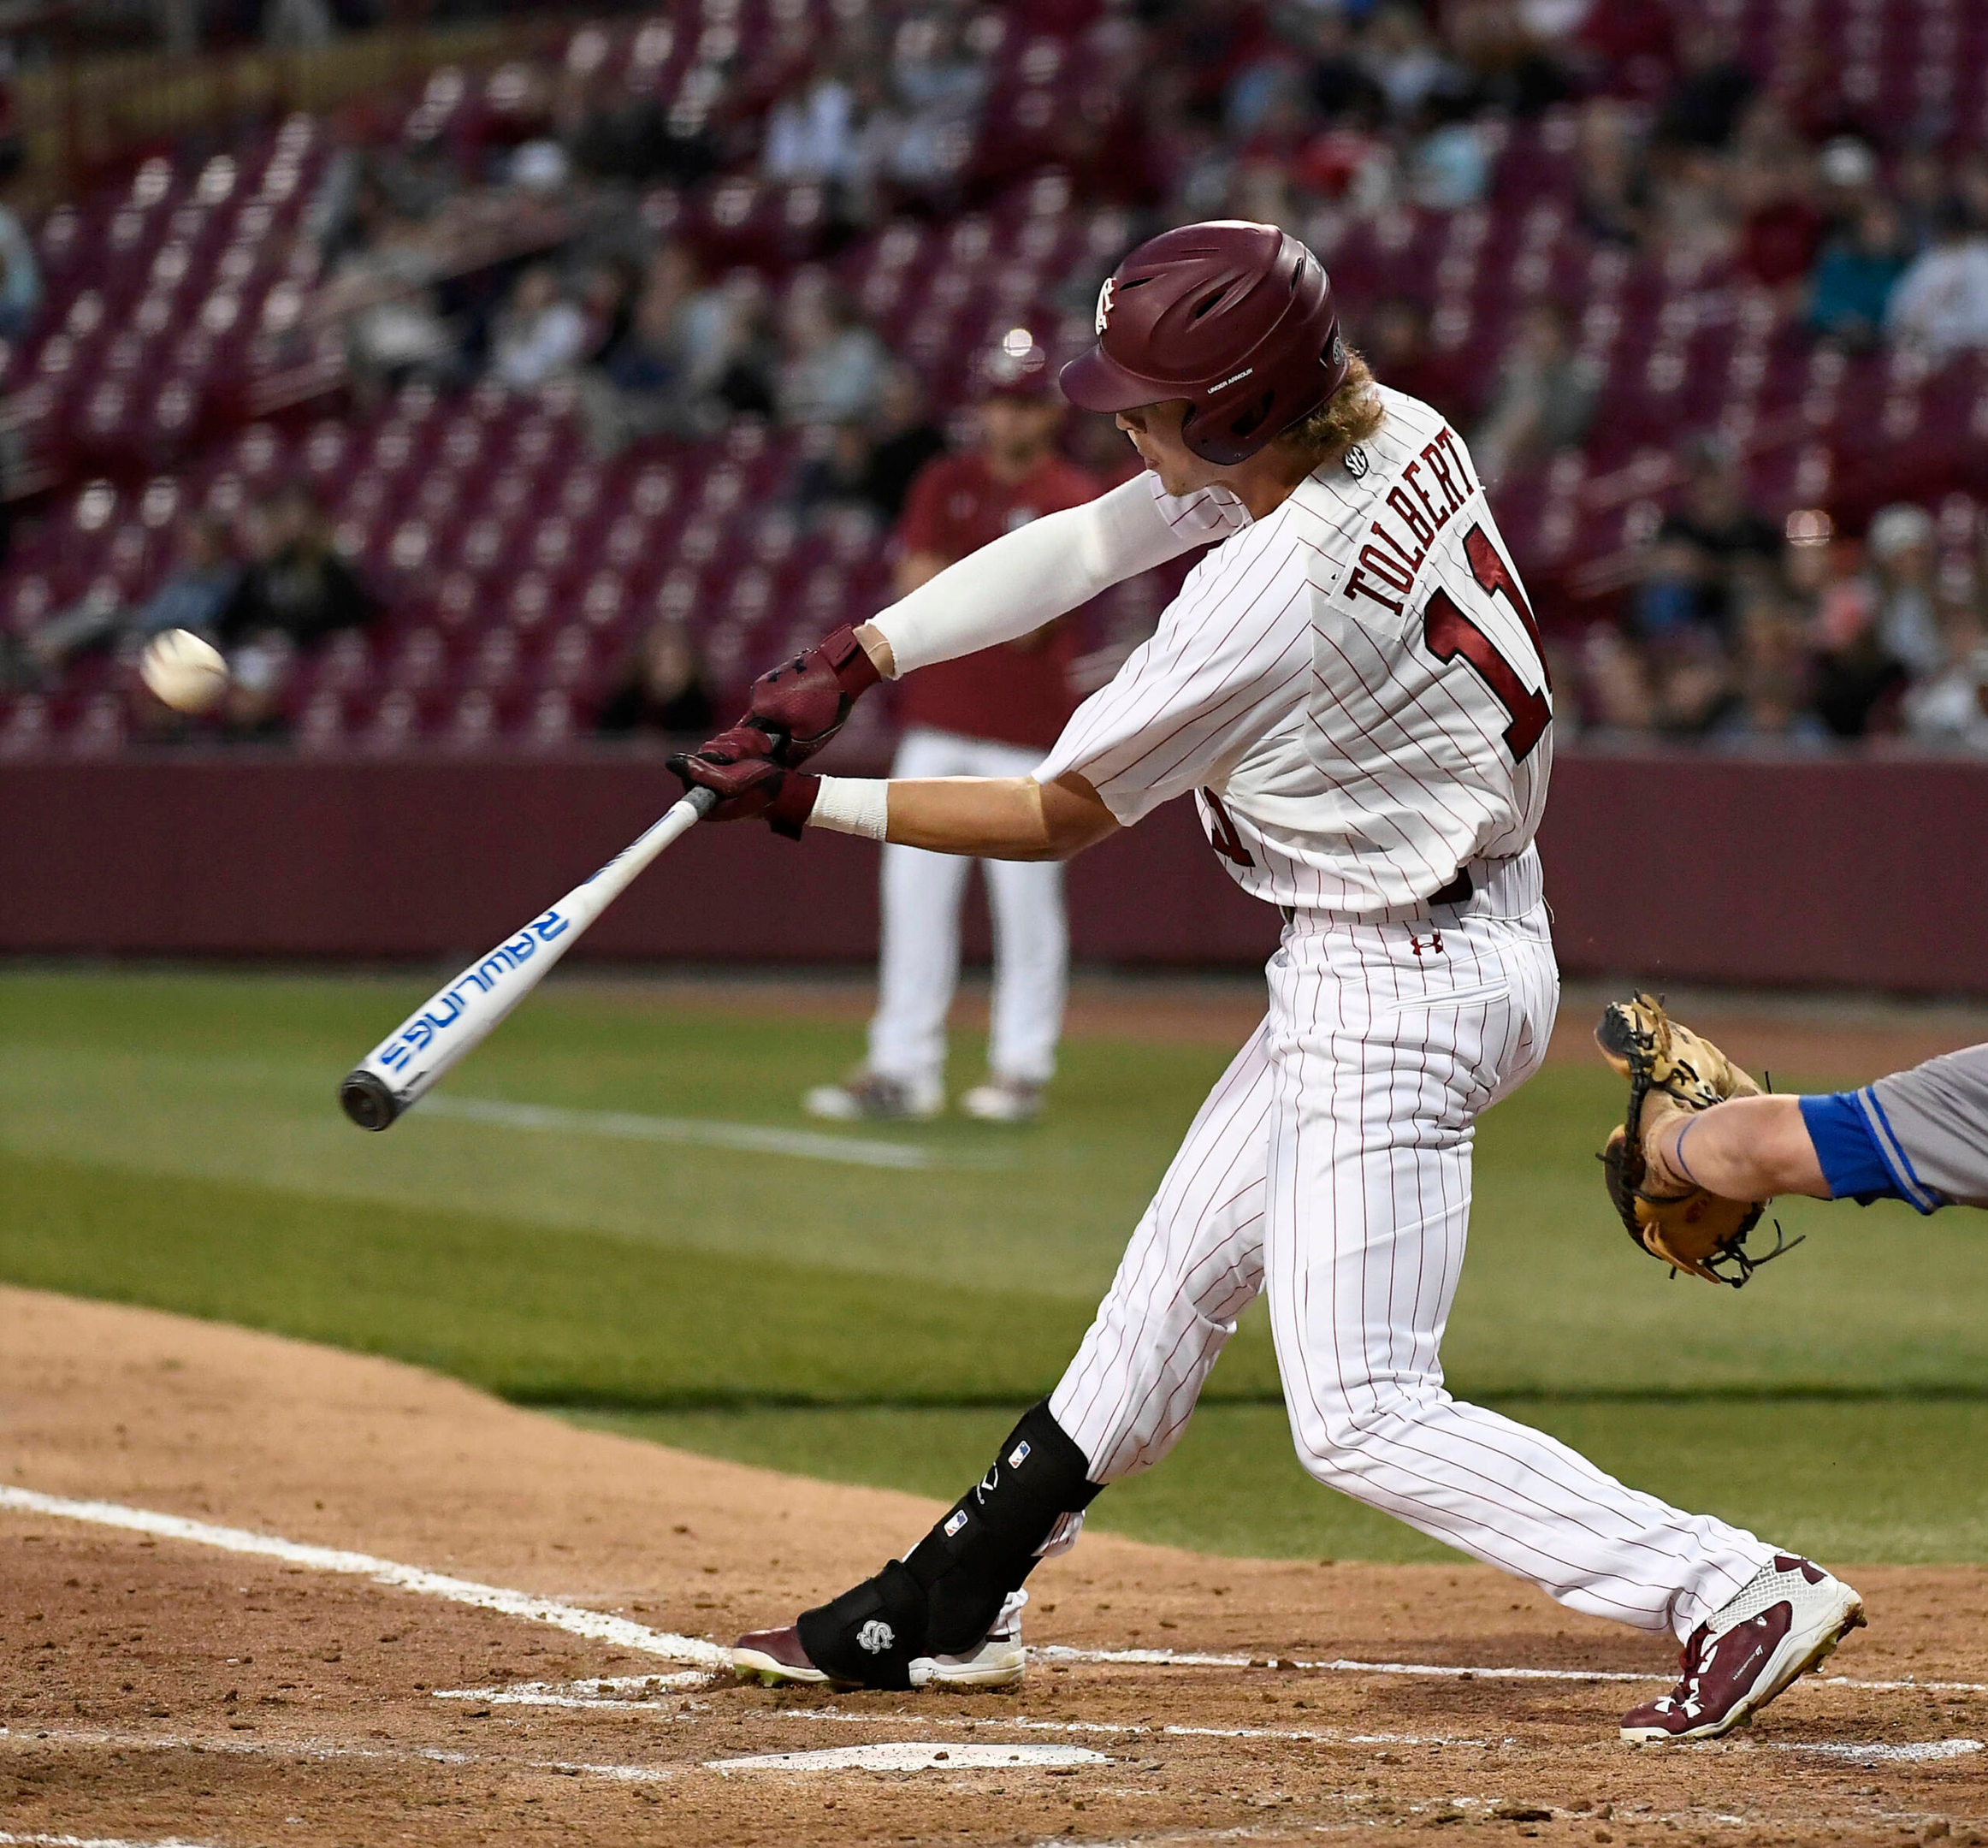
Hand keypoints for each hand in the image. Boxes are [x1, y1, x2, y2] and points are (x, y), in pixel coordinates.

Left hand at [667, 725, 819, 837]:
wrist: (794, 788)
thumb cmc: (768, 789)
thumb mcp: (734, 783)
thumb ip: (703, 772)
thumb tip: (672, 762)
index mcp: (708, 799)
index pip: (688, 775)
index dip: (700, 766)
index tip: (721, 765)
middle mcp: (712, 785)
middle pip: (705, 753)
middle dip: (730, 750)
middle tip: (750, 760)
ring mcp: (724, 771)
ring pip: (720, 742)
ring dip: (743, 744)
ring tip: (761, 755)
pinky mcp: (736, 759)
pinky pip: (733, 738)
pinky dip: (750, 740)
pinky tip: (763, 749)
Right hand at [743, 625, 880, 765]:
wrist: (842, 666)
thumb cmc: (825, 701)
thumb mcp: (808, 737)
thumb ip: (789, 755)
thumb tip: (778, 768)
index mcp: (759, 706)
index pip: (747, 736)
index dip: (758, 750)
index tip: (771, 757)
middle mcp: (757, 690)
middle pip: (759, 722)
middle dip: (774, 734)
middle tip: (793, 741)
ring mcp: (769, 678)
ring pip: (771, 709)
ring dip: (783, 719)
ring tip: (805, 721)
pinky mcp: (781, 672)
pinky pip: (779, 696)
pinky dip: (789, 705)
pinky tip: (808, 707)